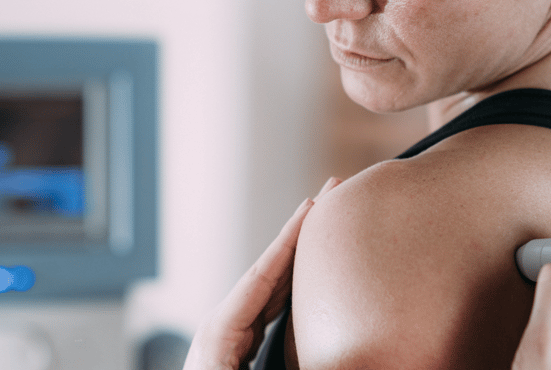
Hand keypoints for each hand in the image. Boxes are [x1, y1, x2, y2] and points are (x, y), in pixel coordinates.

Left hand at [184, 177, 341, 369]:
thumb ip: (277, 356)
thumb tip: (316, 345)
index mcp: (221, 331)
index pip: (263, 274)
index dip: (290, 237)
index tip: (314, 203)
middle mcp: (225, 326)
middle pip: (270, 270)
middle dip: (300, 235)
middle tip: (330, 196)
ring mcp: (232, 336)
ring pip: (272, 287)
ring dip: (299, 257)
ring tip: (326, 228)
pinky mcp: (239, 349)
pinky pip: (271, 308)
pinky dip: (292, 286)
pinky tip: (310, 278)